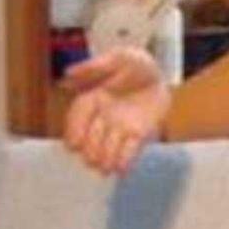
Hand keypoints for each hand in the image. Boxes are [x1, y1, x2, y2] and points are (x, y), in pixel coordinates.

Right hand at [61, 46, 169, 175]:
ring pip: (109, 146)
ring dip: (105, 159)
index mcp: (93, 97)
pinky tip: (121, 171)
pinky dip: (125, 161)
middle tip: (90, 160)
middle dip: (90, 149)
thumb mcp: (118, 58)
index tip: (72, 144)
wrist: (160, 75)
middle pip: (92, 135)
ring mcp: (120, 128)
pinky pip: (130, 150)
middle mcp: (103, 116)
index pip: (79, 114)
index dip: (74, 129)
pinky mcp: (138, 135)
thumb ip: (95, 66)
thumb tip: (67, 74)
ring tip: (104, 169)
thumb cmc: (136, 64)